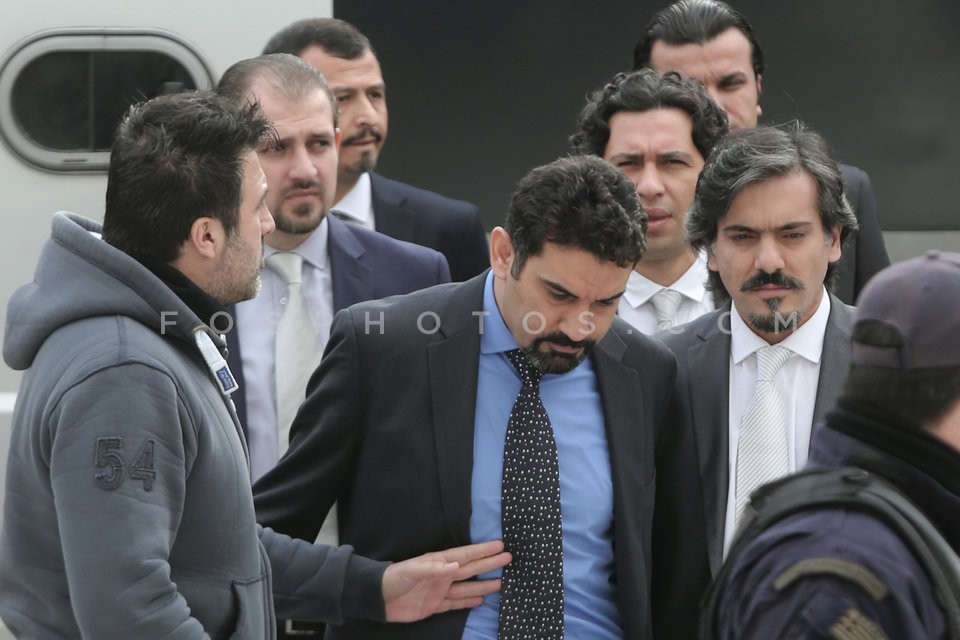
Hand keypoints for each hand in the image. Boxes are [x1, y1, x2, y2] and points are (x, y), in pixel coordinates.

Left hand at [382, 540, 510, 622]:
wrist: (378, 600)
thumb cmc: (393, 579)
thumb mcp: (410, 570)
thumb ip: (432, 568)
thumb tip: (455, 565)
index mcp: (438, 563)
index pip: (465, 555)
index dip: (482, 551)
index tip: (499, 545)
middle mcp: (442, 575)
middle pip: (471, 569)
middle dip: (489, 563)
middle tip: (508, 558)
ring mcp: (440, 590)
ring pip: (467, 587)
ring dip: (484, 584)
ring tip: (501, 581)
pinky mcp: (435, 605)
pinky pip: (456, 603)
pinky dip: (469, 602)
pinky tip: (481, 600)